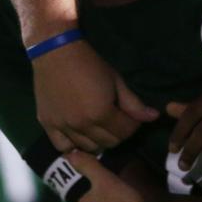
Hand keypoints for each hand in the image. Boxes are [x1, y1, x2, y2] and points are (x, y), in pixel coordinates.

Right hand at [33, 40, 159, 152]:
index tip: (132, 116)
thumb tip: (154, 117)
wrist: (56, 53)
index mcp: (101, 113)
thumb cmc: (90, 63)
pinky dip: (74, 147)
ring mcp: (63, 127)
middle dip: (118, 133)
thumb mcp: (116, 80)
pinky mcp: (48, 125)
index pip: (125, 132)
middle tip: (117, 121)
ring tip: (100, 127)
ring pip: (88, 148)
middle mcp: (82, 125)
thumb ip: (134, 103)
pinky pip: (63, 148)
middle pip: (109, 142)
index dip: (133, 125)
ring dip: (99, 141)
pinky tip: (80, 138)